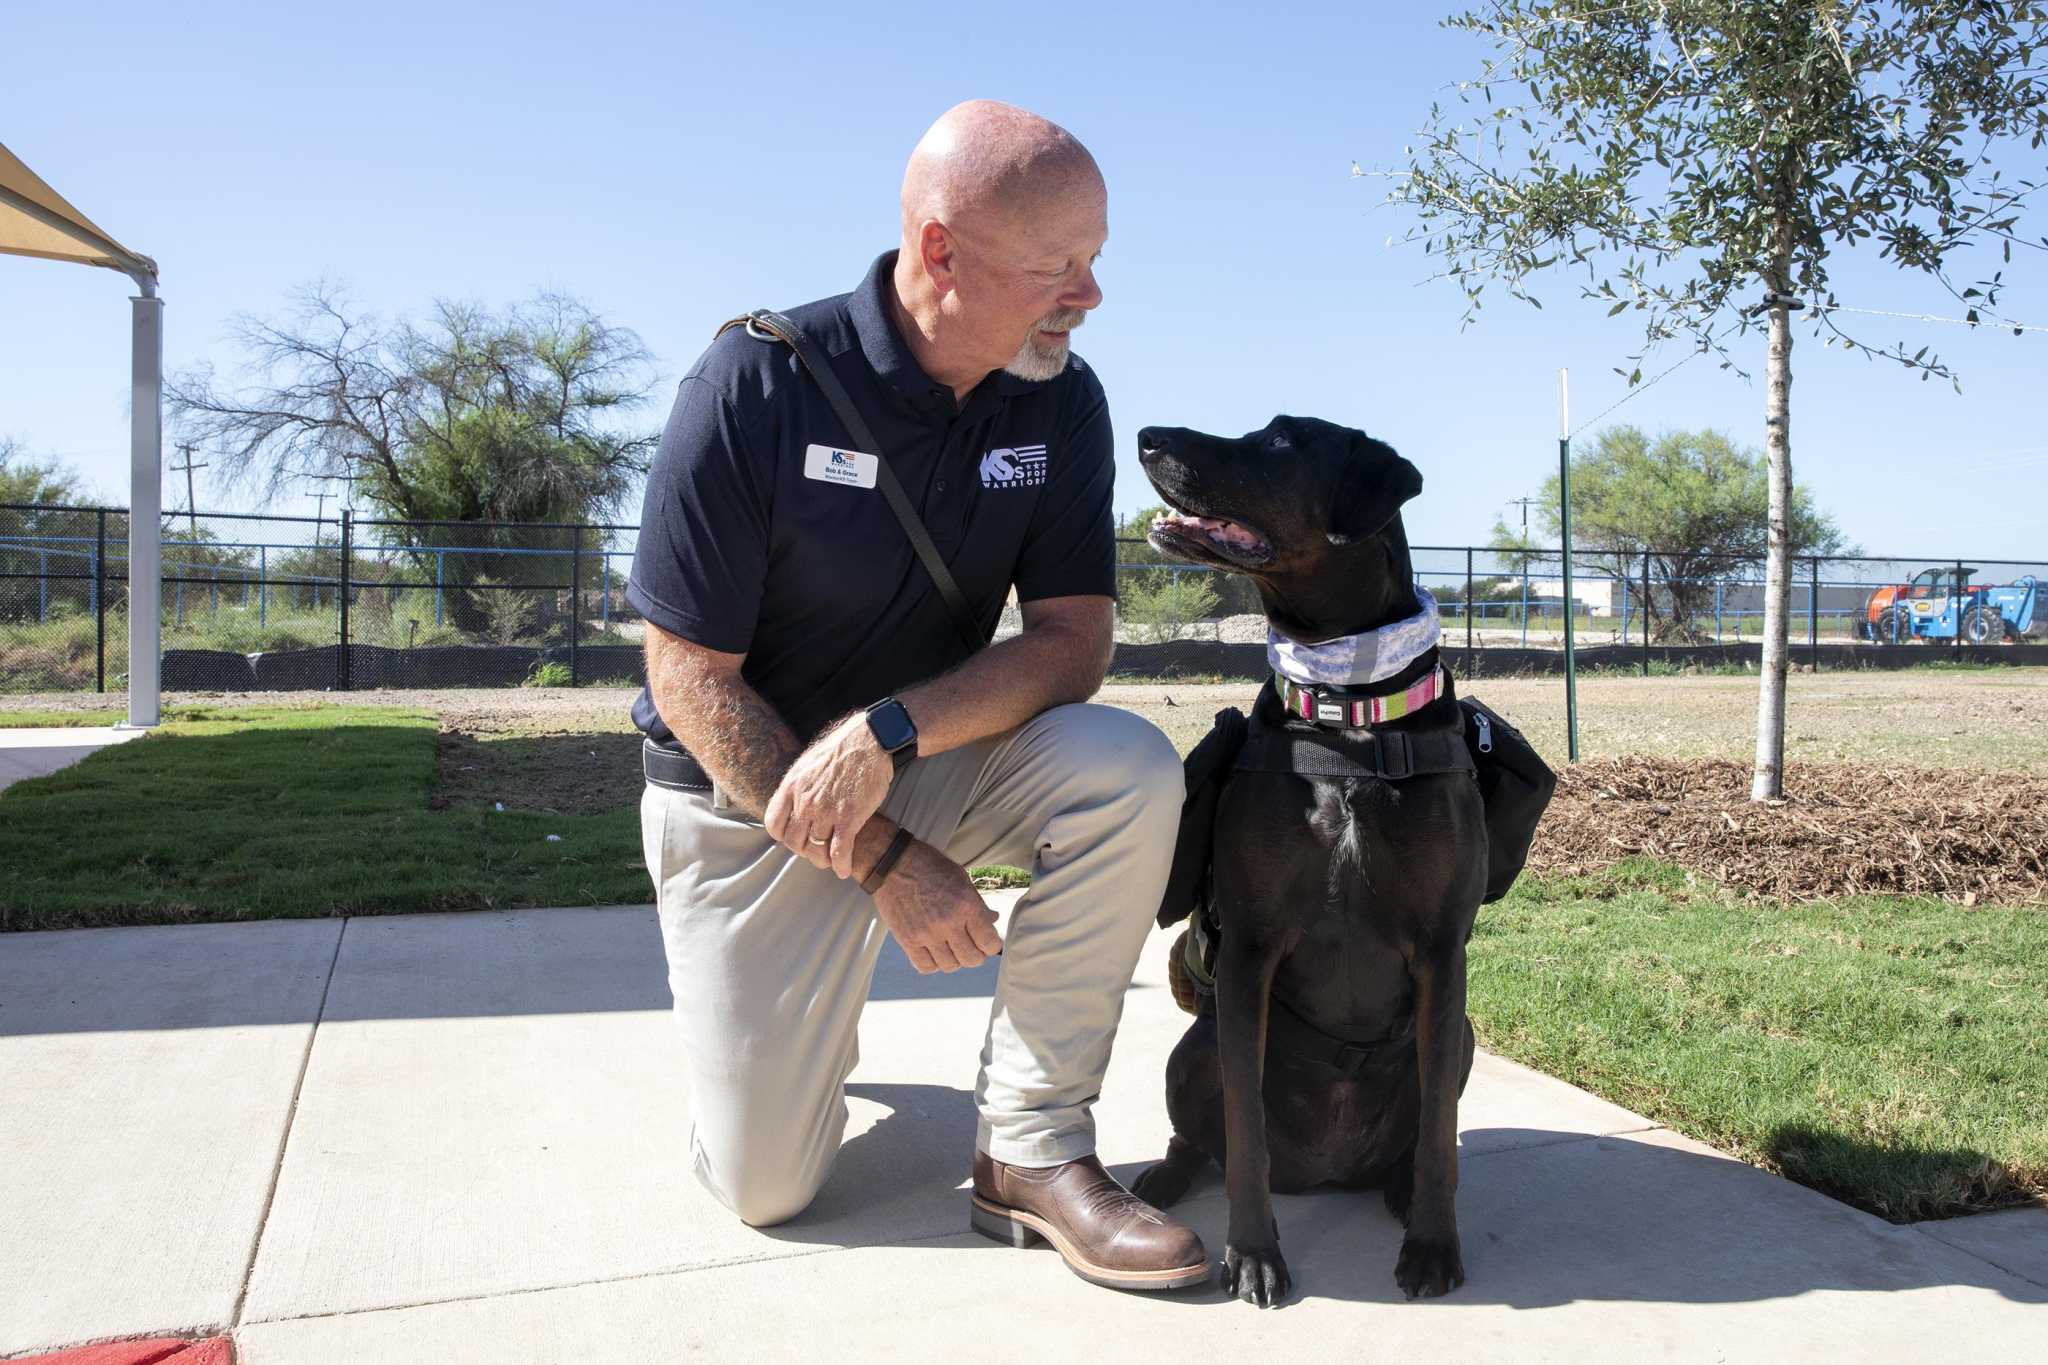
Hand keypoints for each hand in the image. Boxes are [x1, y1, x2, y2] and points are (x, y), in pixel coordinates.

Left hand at [765, 712, 895, 877]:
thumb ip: (797, 786)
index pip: (773, 825)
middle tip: (814, 850)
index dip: (782, 836)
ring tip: (829, 861)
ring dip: (822, 861)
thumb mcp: (807, 763)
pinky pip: (839, 852)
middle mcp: (805, 802)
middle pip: (793, 842)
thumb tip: (791, 802)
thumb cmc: (840, 750)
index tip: (794, 837)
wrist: (869, 741)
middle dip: (803, 851)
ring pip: (815, 851)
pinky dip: (840, 865)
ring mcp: (826, 811)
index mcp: (791, 787)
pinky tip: (843, 869)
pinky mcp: (850, 818)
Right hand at [870, 839, 1003, 972]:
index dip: (992, 945)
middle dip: (976, 955)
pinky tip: (933, 952)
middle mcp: (948, 922)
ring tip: (951, 948)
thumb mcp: (961, 878)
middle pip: (971, 959)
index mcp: (966, 905)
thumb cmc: (929, 866)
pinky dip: (932, 964)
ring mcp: (926, 933)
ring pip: (949, 966)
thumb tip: (994, 919)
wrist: (892, 863)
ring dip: (954, 960)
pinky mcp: (907, 940)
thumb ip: (978, 903)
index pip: (989, 942)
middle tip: (971, 946)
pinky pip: (925, 966)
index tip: (988, 942)